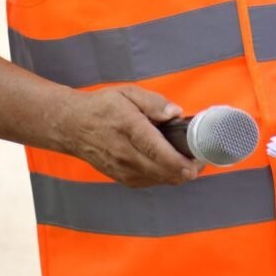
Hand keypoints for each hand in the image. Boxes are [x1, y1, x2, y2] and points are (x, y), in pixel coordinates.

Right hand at [58, 85, 199, 186]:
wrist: (73, 126)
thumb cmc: (103, 107)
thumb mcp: (128, 93)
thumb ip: (154, 103)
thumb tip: (175, 113)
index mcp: (129, 128)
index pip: (158, 152)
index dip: (181, 162)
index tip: (198, 163)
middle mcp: (125, 153)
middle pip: (163, 172)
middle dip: (188, 169)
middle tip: (202, 158)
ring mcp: (123, 170)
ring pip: (159, 180)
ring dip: (177, 174)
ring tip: (189, 159)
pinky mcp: (122, 179)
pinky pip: (150, 182)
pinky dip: (164, 176)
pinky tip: (170, 164)